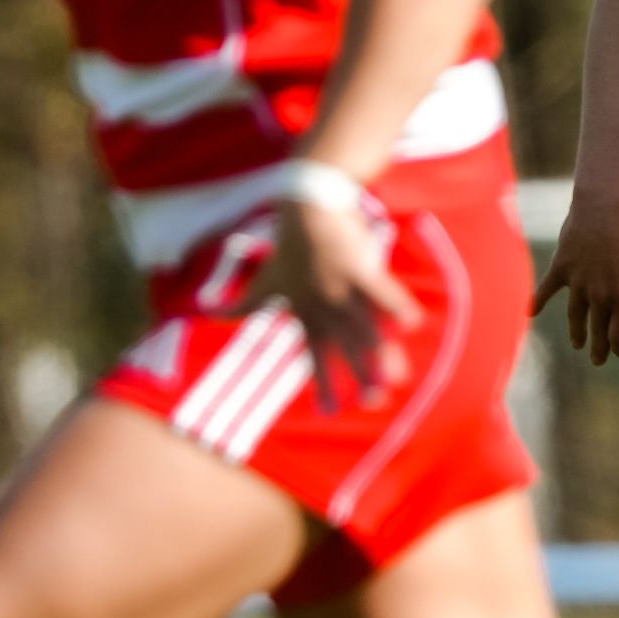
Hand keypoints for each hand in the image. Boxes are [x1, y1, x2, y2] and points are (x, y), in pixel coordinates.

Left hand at [231, 197, 422, 411]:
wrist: (307, 204)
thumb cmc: (290, 246)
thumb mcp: (266, 279)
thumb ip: (243, 303)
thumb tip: (207, 313)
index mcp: (304, 312)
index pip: (315, 352)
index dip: (324, 381)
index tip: (330, 412)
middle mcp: (323, 305)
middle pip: (344, 347)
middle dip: (359, 376)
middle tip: (373, 404)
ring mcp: (341, 286)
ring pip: (362, 325)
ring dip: (379, 353)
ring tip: (394, 379)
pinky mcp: (358, 264)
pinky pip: (378, 288)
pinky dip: (393, 305)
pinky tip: (411, 324)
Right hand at [531, 190, 618, 363]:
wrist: (605, 206)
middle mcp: (599, 296)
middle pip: (598, 331)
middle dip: (599, 348)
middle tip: (598, 360)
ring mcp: (577, 284)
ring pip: (575, 317)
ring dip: (577, 333)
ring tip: (578, 344)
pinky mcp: (561, 268)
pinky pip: (547, 289)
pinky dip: (537, 301)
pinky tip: (530, 313)